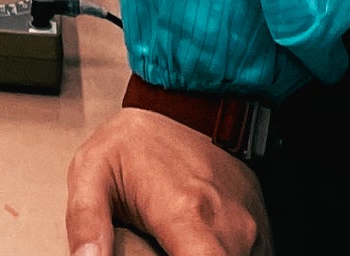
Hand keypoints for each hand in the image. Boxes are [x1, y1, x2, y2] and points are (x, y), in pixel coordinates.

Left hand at [67, 110, 272, 255]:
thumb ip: (86, 222)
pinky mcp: (264, 236)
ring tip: (177, 242)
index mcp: (186, 211)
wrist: (190, 108)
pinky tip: (198, 247)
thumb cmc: (138, 142)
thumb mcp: (92, 170)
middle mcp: (228, 224)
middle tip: (159, 244)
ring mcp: (252, 231)